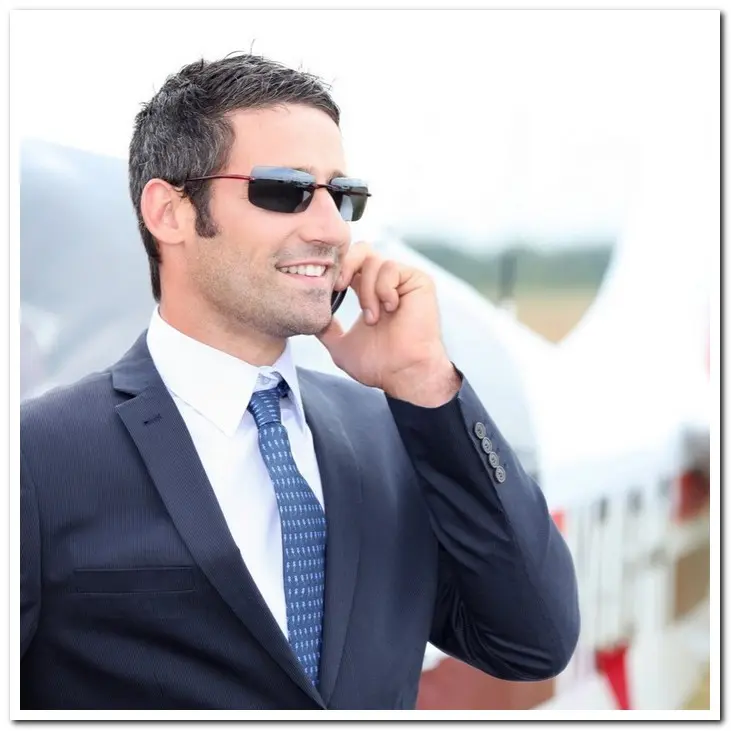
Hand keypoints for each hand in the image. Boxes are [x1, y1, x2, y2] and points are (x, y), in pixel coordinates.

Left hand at [317, 242, 460, 405]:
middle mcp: (385, 283)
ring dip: (367, 291)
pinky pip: (391, 268)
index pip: (349, 264)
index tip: (327, 289)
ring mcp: (401, 281)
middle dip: (344, 265)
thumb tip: (311, 317)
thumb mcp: (340, 345)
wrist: (403, 373)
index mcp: (368, 292)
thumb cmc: (380, 365)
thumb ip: (326, 328)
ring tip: (373, 318)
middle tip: (339, 287)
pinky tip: (390, 308)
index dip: (335, 270)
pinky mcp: (417, 280)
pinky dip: (384, 289)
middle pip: (360, 250)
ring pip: (373, 261)